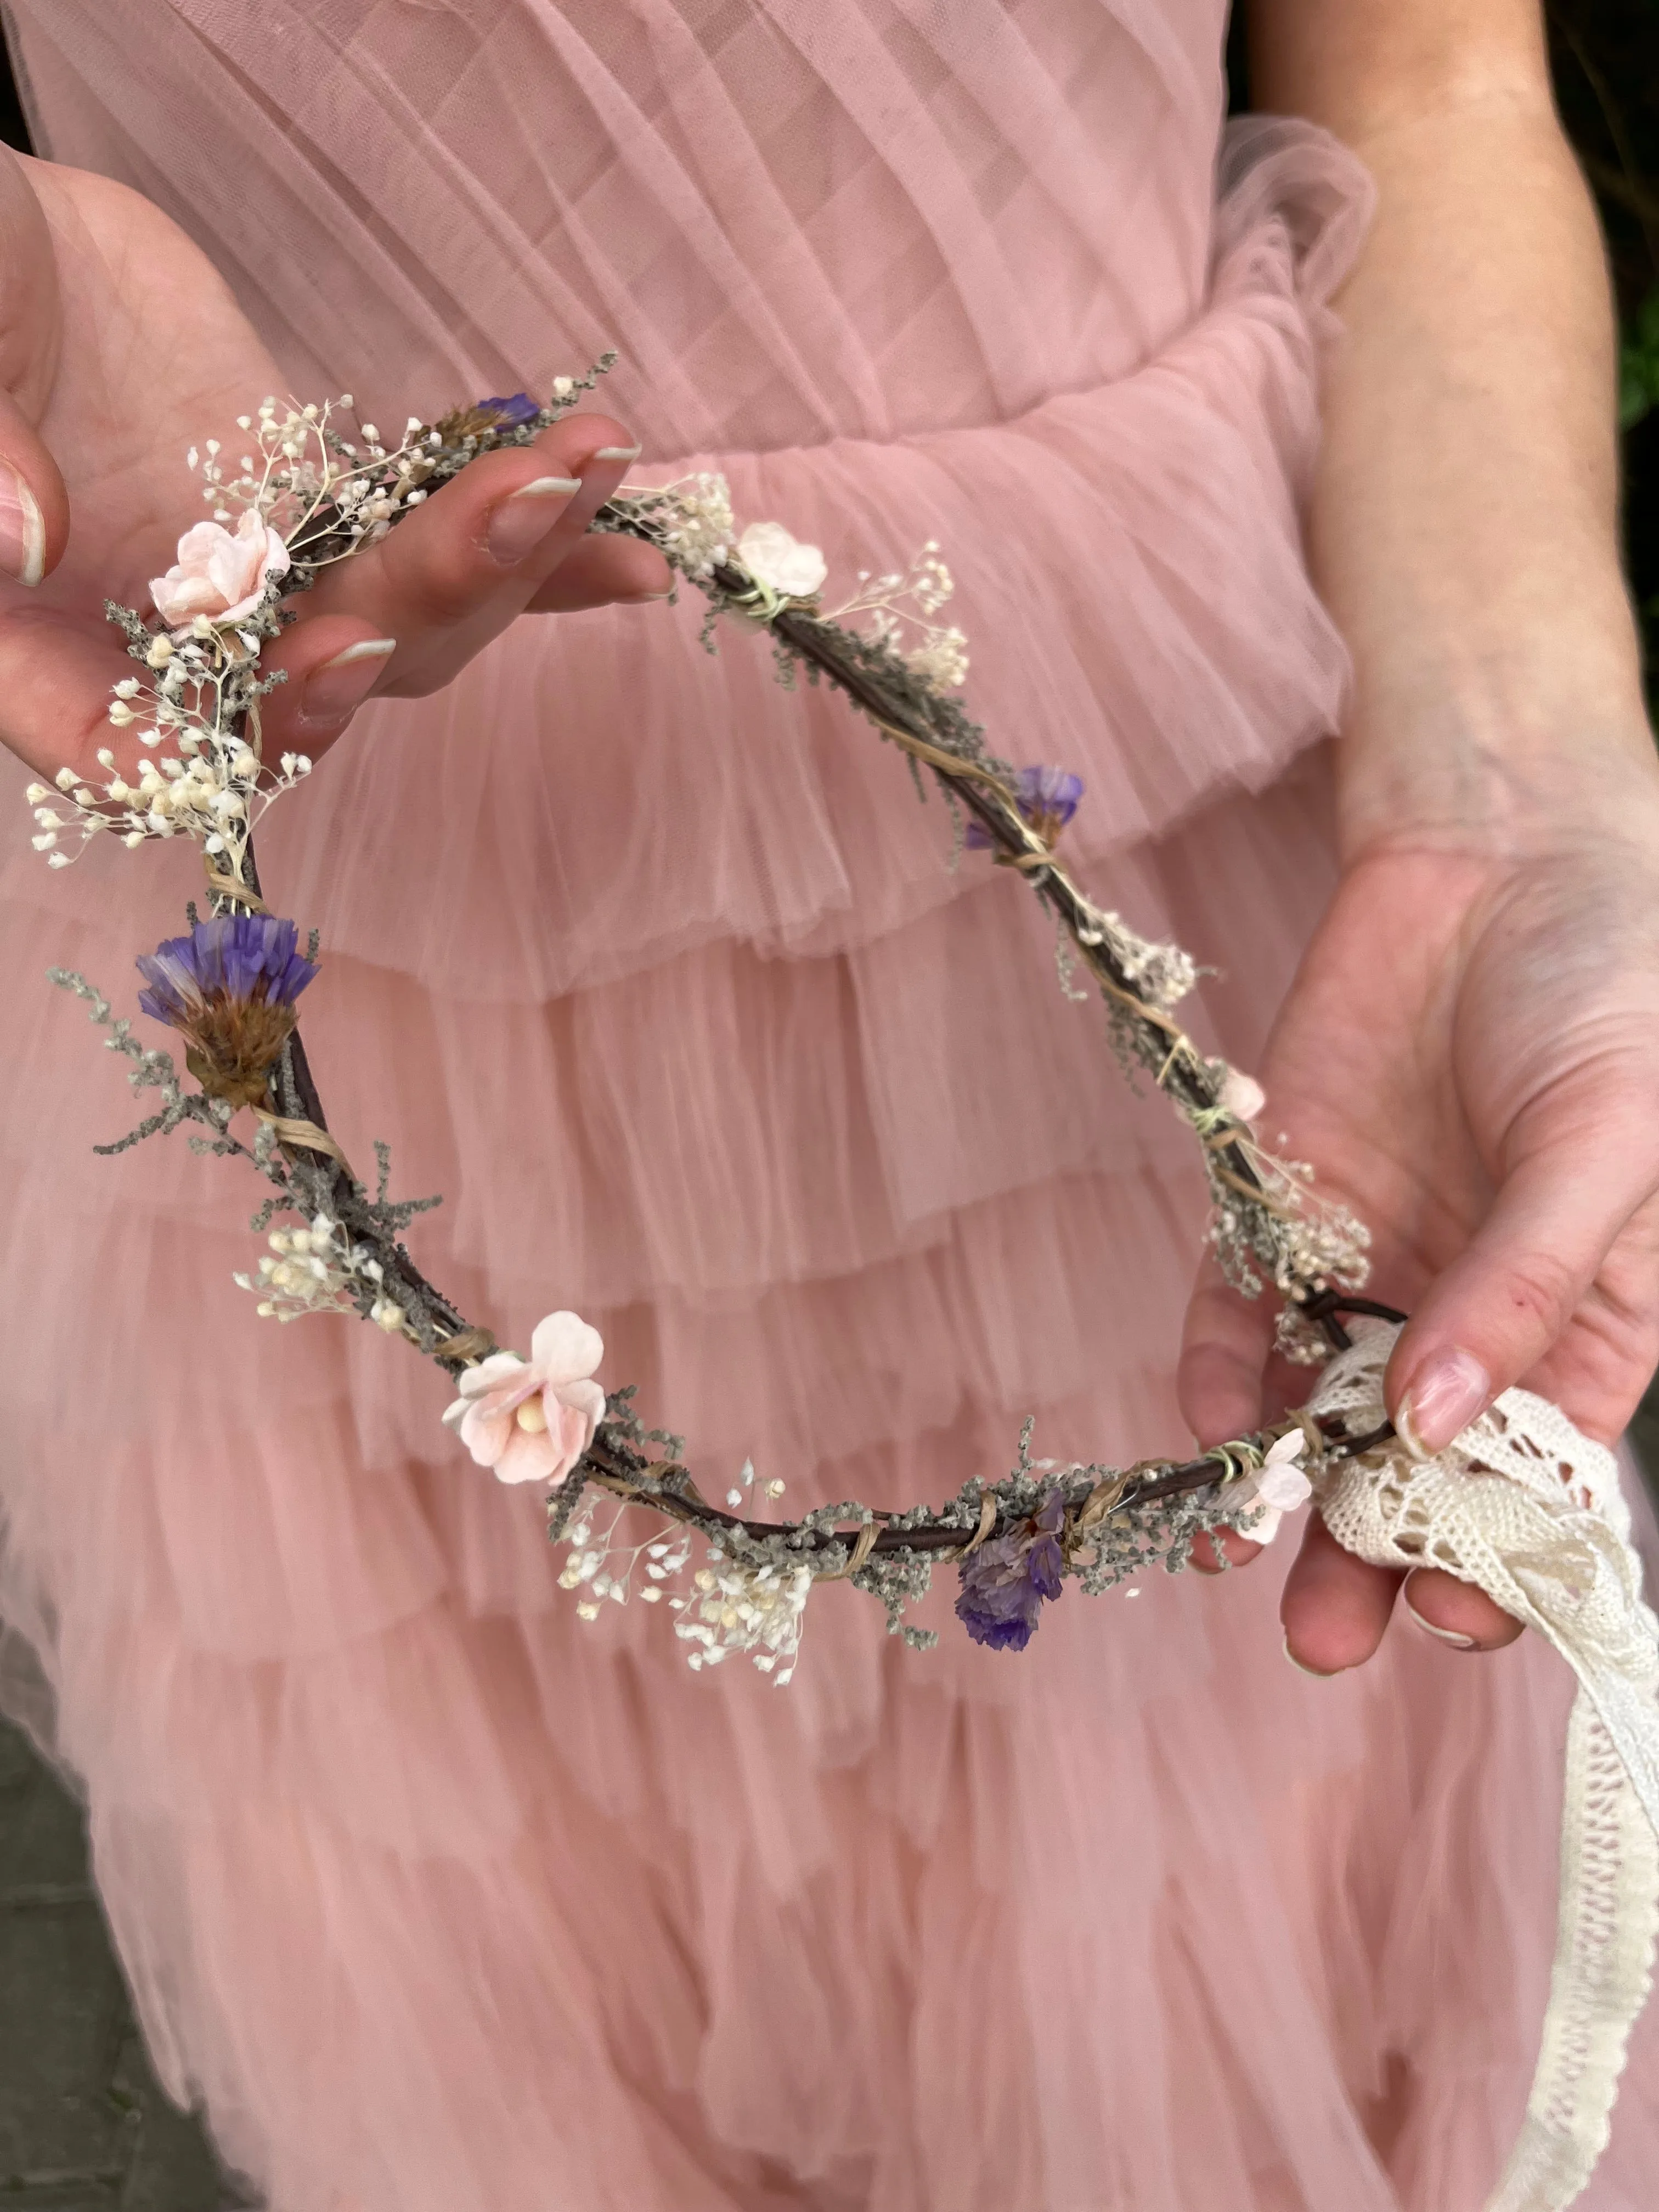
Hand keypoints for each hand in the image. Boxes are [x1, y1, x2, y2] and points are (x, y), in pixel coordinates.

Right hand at [0, 148, 669, 783]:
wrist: (7, 266)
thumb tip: (27, 534)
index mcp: (39, 652)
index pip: (132, 749)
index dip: (245, 725)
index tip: (340, 658)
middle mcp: (168, 655)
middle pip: (312, 679)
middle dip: (425, 600)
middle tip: (514, 511)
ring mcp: (268, 601)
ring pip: (402, 623)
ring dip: (506, 560)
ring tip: (589, 465)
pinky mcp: (335, 539)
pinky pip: (441, 563)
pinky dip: (540, 562)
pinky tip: (632, 553)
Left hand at [1178, 773, 1658, 1672]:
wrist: (1498, 844)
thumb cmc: (1606, 991)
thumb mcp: (1601, 1144)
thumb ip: (1526, 1283)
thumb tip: (1445, 1422)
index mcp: (1589, 1318)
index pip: (1542, 1474)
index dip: (1498, 1553)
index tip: (1449, 1610)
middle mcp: (1475, 1308)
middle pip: (1419, 1464)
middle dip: (1373, 1552)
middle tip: (1323, 1636)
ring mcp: (1378, 1257)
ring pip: (1322, 1406)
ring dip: (1284, 1489)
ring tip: (1240, 1560)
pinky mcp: (1288, 1200)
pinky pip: (1246, 1304)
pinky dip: (1225, 1367)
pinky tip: (1212, 1423)